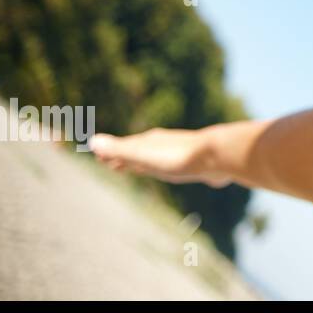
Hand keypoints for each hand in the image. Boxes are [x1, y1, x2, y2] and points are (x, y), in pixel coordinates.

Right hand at [89, 127, 231, 187]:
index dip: (111, 154)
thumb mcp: (145, 156)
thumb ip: (120, 150)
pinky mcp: (199, 163)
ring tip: (138, 168)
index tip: (98, 157)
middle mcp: (165, 144)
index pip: (124, 148)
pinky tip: (178, 171)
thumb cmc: (179, 158)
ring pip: (158, 158)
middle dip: (125, 157)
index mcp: (150, 142)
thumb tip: (92, 140)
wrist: (220, 155)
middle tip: (110, 163)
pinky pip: (178, 165)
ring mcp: (182, 152)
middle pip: (139, 151)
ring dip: (145, 163)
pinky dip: (168, 168)